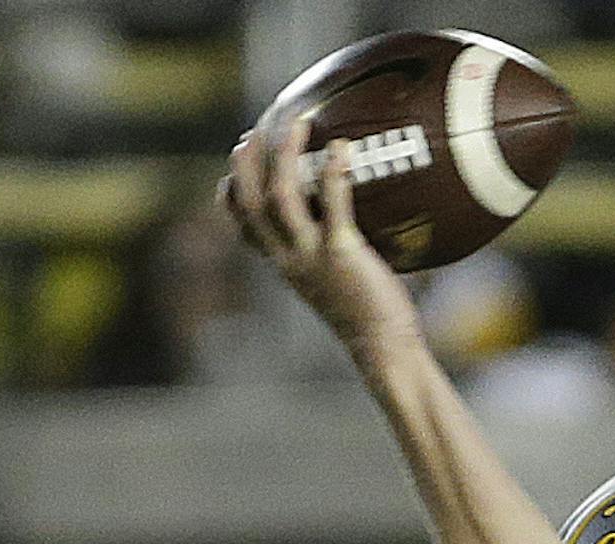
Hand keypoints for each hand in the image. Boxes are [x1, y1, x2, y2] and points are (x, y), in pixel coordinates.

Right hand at [222, 121, 422, 352]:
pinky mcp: (340, 253)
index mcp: (282, 264)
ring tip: (298, 125)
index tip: (239, 162)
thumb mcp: (331, 281)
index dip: (232, 190)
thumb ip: (324, 251)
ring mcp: (310, 256)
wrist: (381, 346)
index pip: (241, 224)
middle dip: (246, 162)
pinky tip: (341, 148)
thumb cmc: (366, 313)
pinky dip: (333, 171)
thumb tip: (341, 219)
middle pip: (248, 201)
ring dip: (284, 155)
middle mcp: (287, 259)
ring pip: (280, 195)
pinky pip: (332, 202)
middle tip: (256, 131)